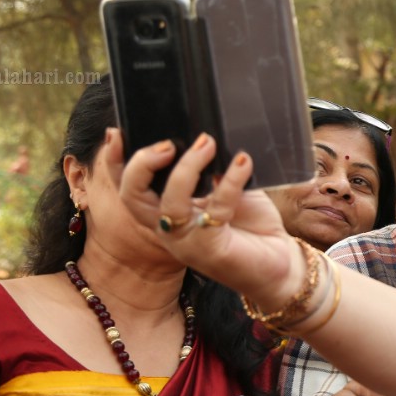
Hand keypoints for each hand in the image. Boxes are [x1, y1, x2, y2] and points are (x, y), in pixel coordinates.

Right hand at [113, 130, 303, 303]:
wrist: (281, 262)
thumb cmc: (251, 224)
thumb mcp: (227, 188)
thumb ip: (211, 169)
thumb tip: (205, 139)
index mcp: (165, 211)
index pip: (128, 187)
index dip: (114, 163)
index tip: (115, 133)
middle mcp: (168, 228)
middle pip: (132, 197)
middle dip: (141, 165)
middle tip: (169, 144)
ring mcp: (187, 242)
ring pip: (169, 204)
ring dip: (187, 168)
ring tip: (208, 143)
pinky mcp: (212, 250)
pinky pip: (216, 210)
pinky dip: (229, 182)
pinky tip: (243, 162)